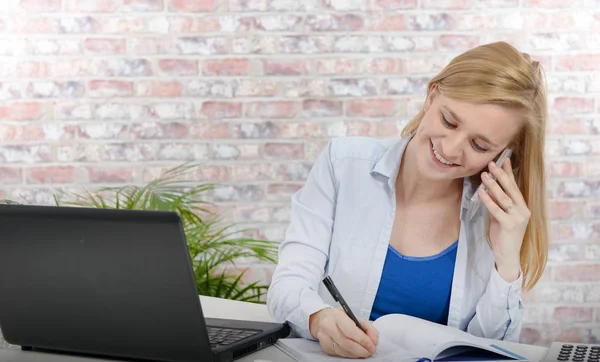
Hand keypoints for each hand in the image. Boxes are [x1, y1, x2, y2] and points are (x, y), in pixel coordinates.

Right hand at [309, 307, 378, 358]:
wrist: (320, 319)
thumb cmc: (339, 317)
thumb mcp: (353, 316)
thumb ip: (367, 327)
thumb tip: (374, 340)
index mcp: (337, 316)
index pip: (350, 330)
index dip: (363, 340)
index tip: (372, 345)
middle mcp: (328, 327)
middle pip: (347, 343)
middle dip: (362, 350)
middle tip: (371, 351)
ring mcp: (325, 339)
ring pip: (344, 351)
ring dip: (358, 354)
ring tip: (365, 352)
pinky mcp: (325, 348)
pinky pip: (341, 354)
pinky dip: (351, 355)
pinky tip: (356, 352)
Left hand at [478, 157, 529, 282]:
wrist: (507, 255)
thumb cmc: (503, 235)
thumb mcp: (501, 216)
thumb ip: (498, 204)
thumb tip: (490, 189)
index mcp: (523, 207)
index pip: (515, 187)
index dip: (510, 173)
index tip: (505, 160)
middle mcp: (523, 211)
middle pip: (511, 189)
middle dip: (501, 175)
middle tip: (492, 163)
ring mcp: (518, 218)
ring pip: (504, 198)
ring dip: (493, 185)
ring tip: (484, 175)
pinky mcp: (509, 225)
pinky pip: (496, 210)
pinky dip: (488, 200)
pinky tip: (481, 192)